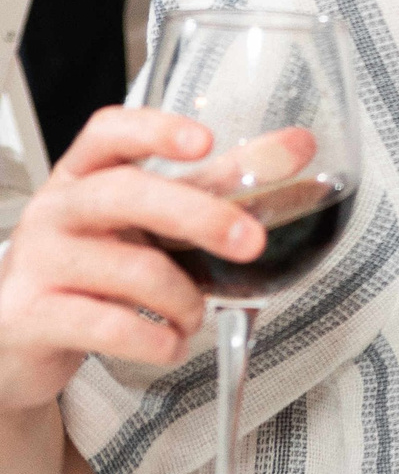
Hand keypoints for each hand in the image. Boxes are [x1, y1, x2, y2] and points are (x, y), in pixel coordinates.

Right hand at [0, 109, 293, 412]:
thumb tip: (297, 145)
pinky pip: (110, 326)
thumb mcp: (149, 221)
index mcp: (85, 175)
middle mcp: (56, 210)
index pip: (109, 132)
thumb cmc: (95, 269)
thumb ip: (220, 183)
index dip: (155, 130)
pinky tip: (168, 343)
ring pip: (131, 268)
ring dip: (185, 299)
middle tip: (250, 241)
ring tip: (194, 315)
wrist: (23, 339)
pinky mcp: (31, 316)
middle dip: (199, 216)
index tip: (205, 141)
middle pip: (127, 194)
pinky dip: (158, 340)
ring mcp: (38, 262)